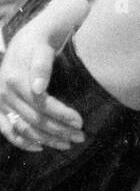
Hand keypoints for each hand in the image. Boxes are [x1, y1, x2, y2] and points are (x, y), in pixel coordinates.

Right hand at [0, 15, 84, 151]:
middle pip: (34, 119)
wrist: (23, 42)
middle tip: (80, 137)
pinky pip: (8, 131)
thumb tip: (38, 88)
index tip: (80, 121)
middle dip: (59, 130)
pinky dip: (22, 142)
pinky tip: (40, 148)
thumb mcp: (42, 47)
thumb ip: (41, 66)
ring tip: (67, 144)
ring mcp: (0, 103)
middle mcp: (4, 92)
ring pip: (23, 128)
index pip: (41, 104)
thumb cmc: (38, 44)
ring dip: (46, 140)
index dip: (61, 115)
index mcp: (15, 78)